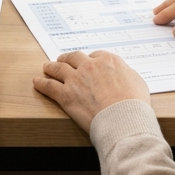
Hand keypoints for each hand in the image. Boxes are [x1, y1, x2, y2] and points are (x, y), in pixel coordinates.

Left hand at [33, 51, 150, 132]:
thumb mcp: (137, 81)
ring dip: (51, 67)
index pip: (94, 56)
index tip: (87, 64)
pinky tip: (37, 82)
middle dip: (67, 59)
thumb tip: (122, 74)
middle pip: (74, 58)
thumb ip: (127, 73)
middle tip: (63, 60)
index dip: (89, 60)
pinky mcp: (66, 95)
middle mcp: (89, 66)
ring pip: (58, 68)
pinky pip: (49, 86)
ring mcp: (76, 79)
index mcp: (108, 60)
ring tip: (47, 67)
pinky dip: (41, 83)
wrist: (123, 118)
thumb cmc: (134, 103)